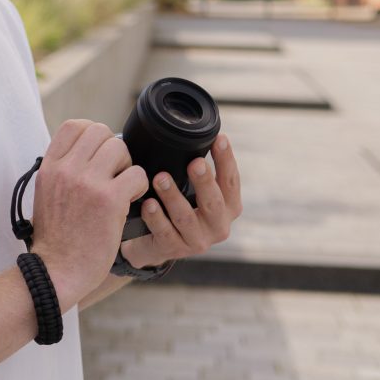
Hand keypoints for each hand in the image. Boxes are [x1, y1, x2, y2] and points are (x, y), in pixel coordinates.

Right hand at [30, 119, 147, 308]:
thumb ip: (63, 169)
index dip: (92, 132)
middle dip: (113, 148)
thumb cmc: (56, 237)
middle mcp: (67, 170)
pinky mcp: (109, 200)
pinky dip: (139, 185)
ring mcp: (88, 183)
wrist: (57, 270)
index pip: (74, 126)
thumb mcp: (47, 193)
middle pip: (100, 132)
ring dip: (127, 165)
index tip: (98, 149)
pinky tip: (130, 200)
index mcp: (50, 167)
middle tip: (114, 171)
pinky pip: (137, 174)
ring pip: (120, 148)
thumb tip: (89, 149)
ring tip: (122, 186)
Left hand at [119, 134, 240, 270]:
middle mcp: (218, 226)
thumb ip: (198, 168)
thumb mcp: (195, 190)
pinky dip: (155, 217)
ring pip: (186, 218)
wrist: (156, 242)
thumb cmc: (178, 206)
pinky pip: (164, 233)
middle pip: (214, 202)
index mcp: (229, 207)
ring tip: (160, 178)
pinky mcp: (174, 250)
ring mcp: (197, 241)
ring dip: (173, 196)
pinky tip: (148, 204)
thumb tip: (191, 130)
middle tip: (194, 162)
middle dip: (204, 181)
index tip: (219, 138)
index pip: (231, 181)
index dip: (227, 160)